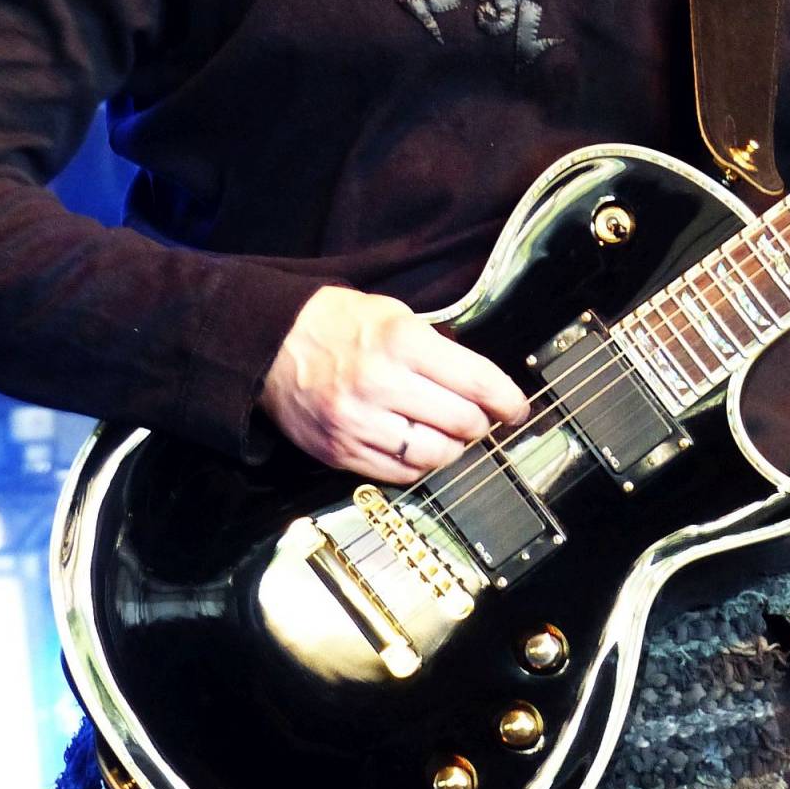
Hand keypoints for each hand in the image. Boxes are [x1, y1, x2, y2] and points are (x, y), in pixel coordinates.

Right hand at [260, 284, 529, 481]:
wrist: (271, 343)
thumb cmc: (340, 323)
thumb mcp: (394, 314)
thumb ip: (437, 349)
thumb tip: (482, 386)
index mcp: (401, 341)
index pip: (476, 381)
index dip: (507, 400)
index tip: (518, 409)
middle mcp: (381, 384)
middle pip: (461, 422)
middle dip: (480, 423)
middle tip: (480, 418)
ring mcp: (358, 422)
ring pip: (434, 455)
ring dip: (452, 448)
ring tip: (449, 435)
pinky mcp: (340, 452)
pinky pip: (399, 473)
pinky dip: (418, 464)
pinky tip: (417, 446)